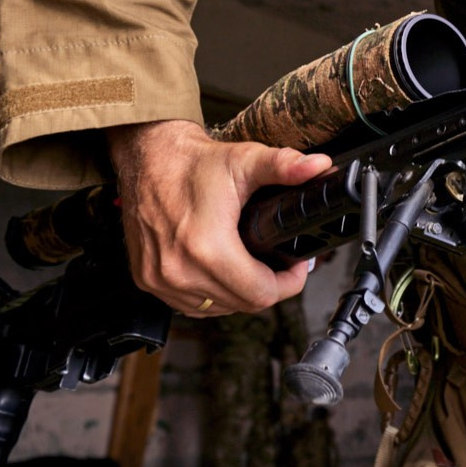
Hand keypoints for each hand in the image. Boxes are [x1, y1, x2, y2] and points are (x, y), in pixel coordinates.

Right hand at [106, 119, 331, 315]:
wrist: (148, 158)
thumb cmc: (193, 163)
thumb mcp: (245, 160)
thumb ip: (285, 167)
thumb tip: (318, 167)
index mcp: (206, 248)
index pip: (261, 293)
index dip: (288, 283)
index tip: (294, 266)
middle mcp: (178, 270)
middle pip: (243, 304)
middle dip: (268, 286)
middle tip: (278, 264)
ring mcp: (159, 279)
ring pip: (217, 308)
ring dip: (238, 293)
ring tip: (250, 266)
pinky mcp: (146, 280)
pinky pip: (191, 305)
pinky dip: (211, 294)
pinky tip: (221, 273)